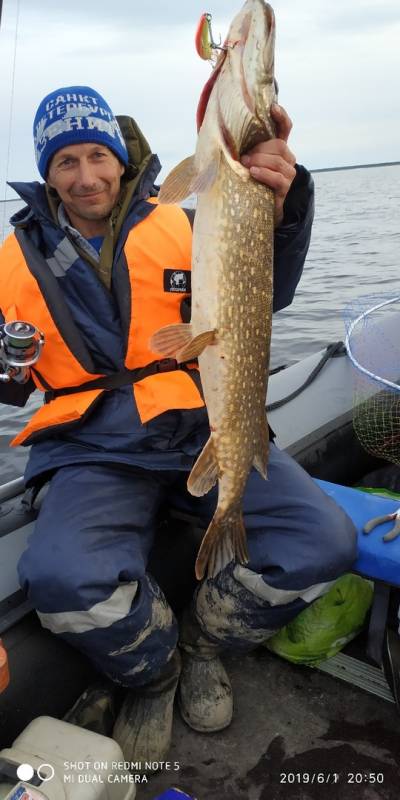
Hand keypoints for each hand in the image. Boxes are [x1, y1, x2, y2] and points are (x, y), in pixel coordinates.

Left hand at [241, 104, 296, 226]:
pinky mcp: (285, 187)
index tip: (272, 107)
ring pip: (277, 160)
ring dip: (259, 161)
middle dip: (260, 149)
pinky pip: (278, 177)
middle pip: (278, 145)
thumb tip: (212, 135)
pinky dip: (264, 174)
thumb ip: (237, 149)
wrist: (256, 210)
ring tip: (246, 166)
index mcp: (277, 148)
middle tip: (243, 157)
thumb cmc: (247, 182)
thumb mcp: (242, 163)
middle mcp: (286, 158)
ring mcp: (288, 173)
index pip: (285, 128)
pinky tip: (253, 173)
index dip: (281, 116)